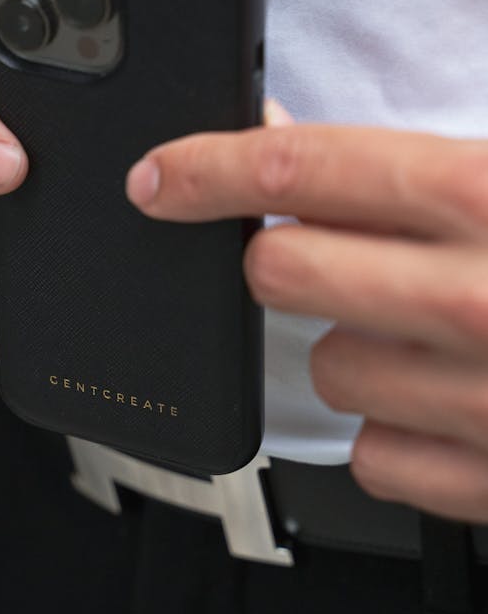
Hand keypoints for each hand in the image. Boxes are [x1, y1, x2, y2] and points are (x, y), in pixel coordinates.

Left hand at [126, 122, 487, 522]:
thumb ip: (395, 166)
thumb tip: (270, 136)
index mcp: (481, 196)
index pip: (299, 169)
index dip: (207, 168)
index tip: (158, 180)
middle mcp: (473, 296)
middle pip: (279, 271)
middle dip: (283, 262)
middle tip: (333, 262)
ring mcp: (478, 397)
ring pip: (323, 371)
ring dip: (351, 353)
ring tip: (425, 339)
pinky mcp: (481, 478)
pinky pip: (367, 457)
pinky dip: (391, 432)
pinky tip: (441, 402)